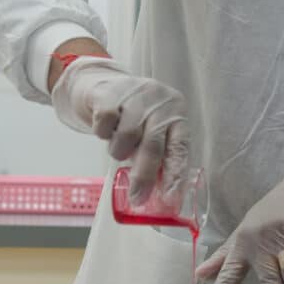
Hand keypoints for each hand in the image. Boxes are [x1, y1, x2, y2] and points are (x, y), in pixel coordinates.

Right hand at [51, 56, 188, 206]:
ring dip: (119, 151)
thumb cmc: (133, 116)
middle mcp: (160, 102)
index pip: (180, 147)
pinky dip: (103, 134)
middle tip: (137, 197)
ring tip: (119, 147)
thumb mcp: (152, 130)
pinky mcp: (110, 94)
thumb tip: (159, 194)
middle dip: (145, 175)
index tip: (170, 198)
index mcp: (176, 113)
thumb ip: (158, 154)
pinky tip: (107, 129)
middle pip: (154, 144)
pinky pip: (105, 125)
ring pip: (127, 136)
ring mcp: (135, 95)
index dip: (175, 173)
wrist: (103, 85)